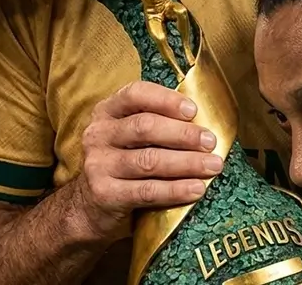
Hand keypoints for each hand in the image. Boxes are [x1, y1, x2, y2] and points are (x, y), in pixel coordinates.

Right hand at [76, 81, 222, 239]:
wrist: (88, 207)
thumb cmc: (123, 163)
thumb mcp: (129, 136)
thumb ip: (156, 122)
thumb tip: (204, 122)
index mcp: (107, 111)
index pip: (136, 94)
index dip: (166, 100)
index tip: (194, 110)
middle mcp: (98, 134)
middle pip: (145, 127)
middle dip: (183, 134)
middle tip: (210, 141)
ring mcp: (98, 164)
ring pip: (149, 160)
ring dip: (187, 162)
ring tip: (212, 165)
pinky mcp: (104, 194)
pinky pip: (147, 190)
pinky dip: (175, 189)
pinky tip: (197, 188)